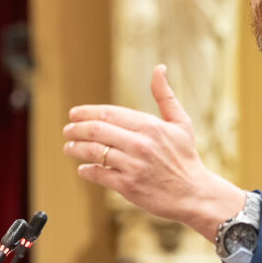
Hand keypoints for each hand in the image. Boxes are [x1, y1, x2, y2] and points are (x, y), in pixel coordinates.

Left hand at [62, 65, 243, 240]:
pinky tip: (83, 168)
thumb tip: (159, 68)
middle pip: (97, 130)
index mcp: (150, 126)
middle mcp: (140, 144)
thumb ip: (165, 96)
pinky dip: (87, 170)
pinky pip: (99, 174)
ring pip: (94, 152)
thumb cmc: (185, 157)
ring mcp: (133, 165)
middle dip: (76, 129)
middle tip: (67, 130)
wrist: (194, 194)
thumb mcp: (181, 123)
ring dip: (75, 148)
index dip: (86, 112)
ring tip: (68, 147)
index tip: (73, 114)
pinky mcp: (128, 186)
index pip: (109, 113)